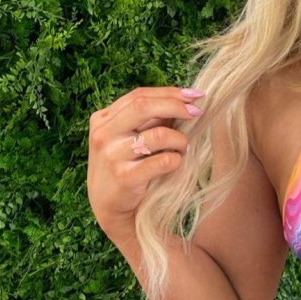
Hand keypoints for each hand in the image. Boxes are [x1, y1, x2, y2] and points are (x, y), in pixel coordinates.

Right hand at [88, 85, 204, 237]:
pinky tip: (175, 163)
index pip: (139, 96)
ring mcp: (112, 156)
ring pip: (158, 135)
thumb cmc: (125, 166)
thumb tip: (185, 100)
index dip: (169, 93)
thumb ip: (149, 119)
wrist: (109, 207)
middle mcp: (104, 134)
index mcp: (103, 119)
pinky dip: (176, 160)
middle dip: (176, 106)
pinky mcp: (124, 178)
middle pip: (143, 106)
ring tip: (183, 147)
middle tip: (197, 112)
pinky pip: (162, 161)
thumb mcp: (127, 138)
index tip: (194, 95)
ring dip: (179, 139)